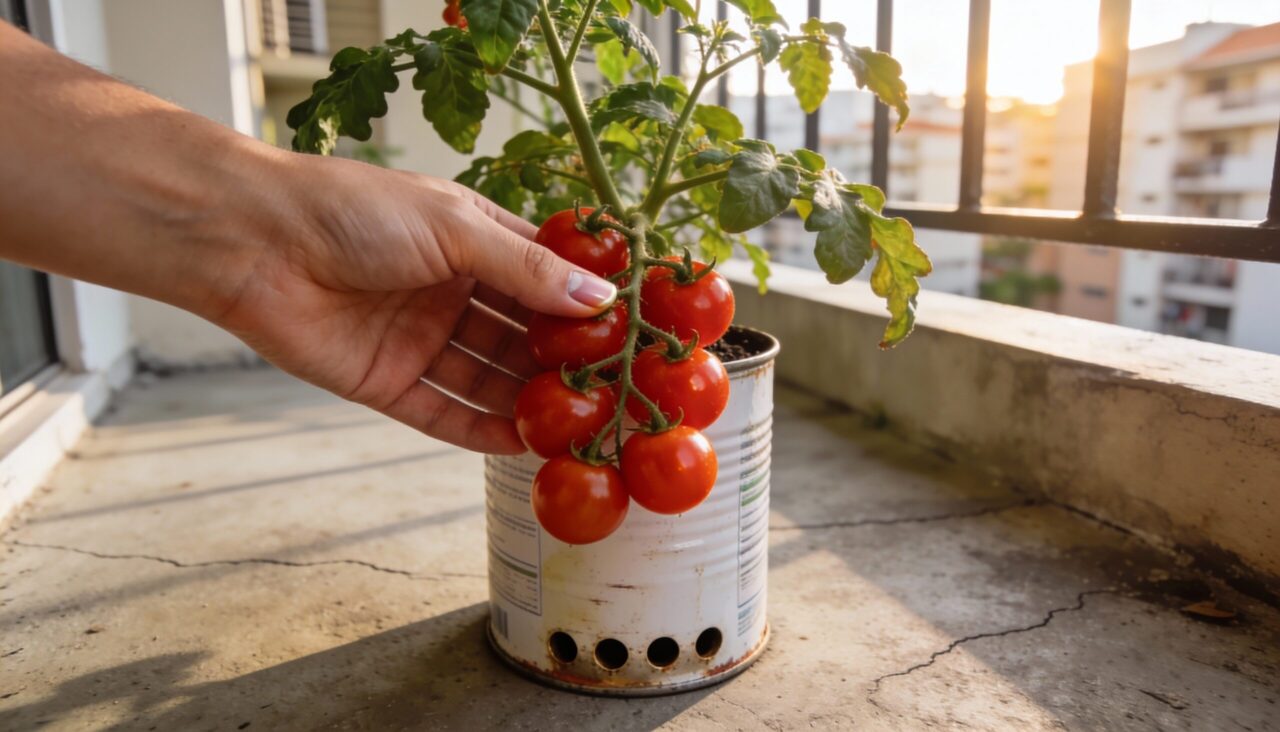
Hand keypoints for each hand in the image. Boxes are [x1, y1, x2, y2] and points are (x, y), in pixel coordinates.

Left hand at [214, 155, 617, 453]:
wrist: (251, 241)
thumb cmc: (352, 211)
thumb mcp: (454, 228)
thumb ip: (526, 270)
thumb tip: (601, 297)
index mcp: (472, 240)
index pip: (544, 277)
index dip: (586, 303)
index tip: (634, 333)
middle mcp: (450, 290)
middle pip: (521, 335)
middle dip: (564, 363)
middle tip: (616, 395)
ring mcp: (419, 338)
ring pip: (488, 378)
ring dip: (529, 403)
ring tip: (580, 430)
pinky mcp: (385, 381)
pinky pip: (442, 412)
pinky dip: (479, 431)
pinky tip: (521, 447)